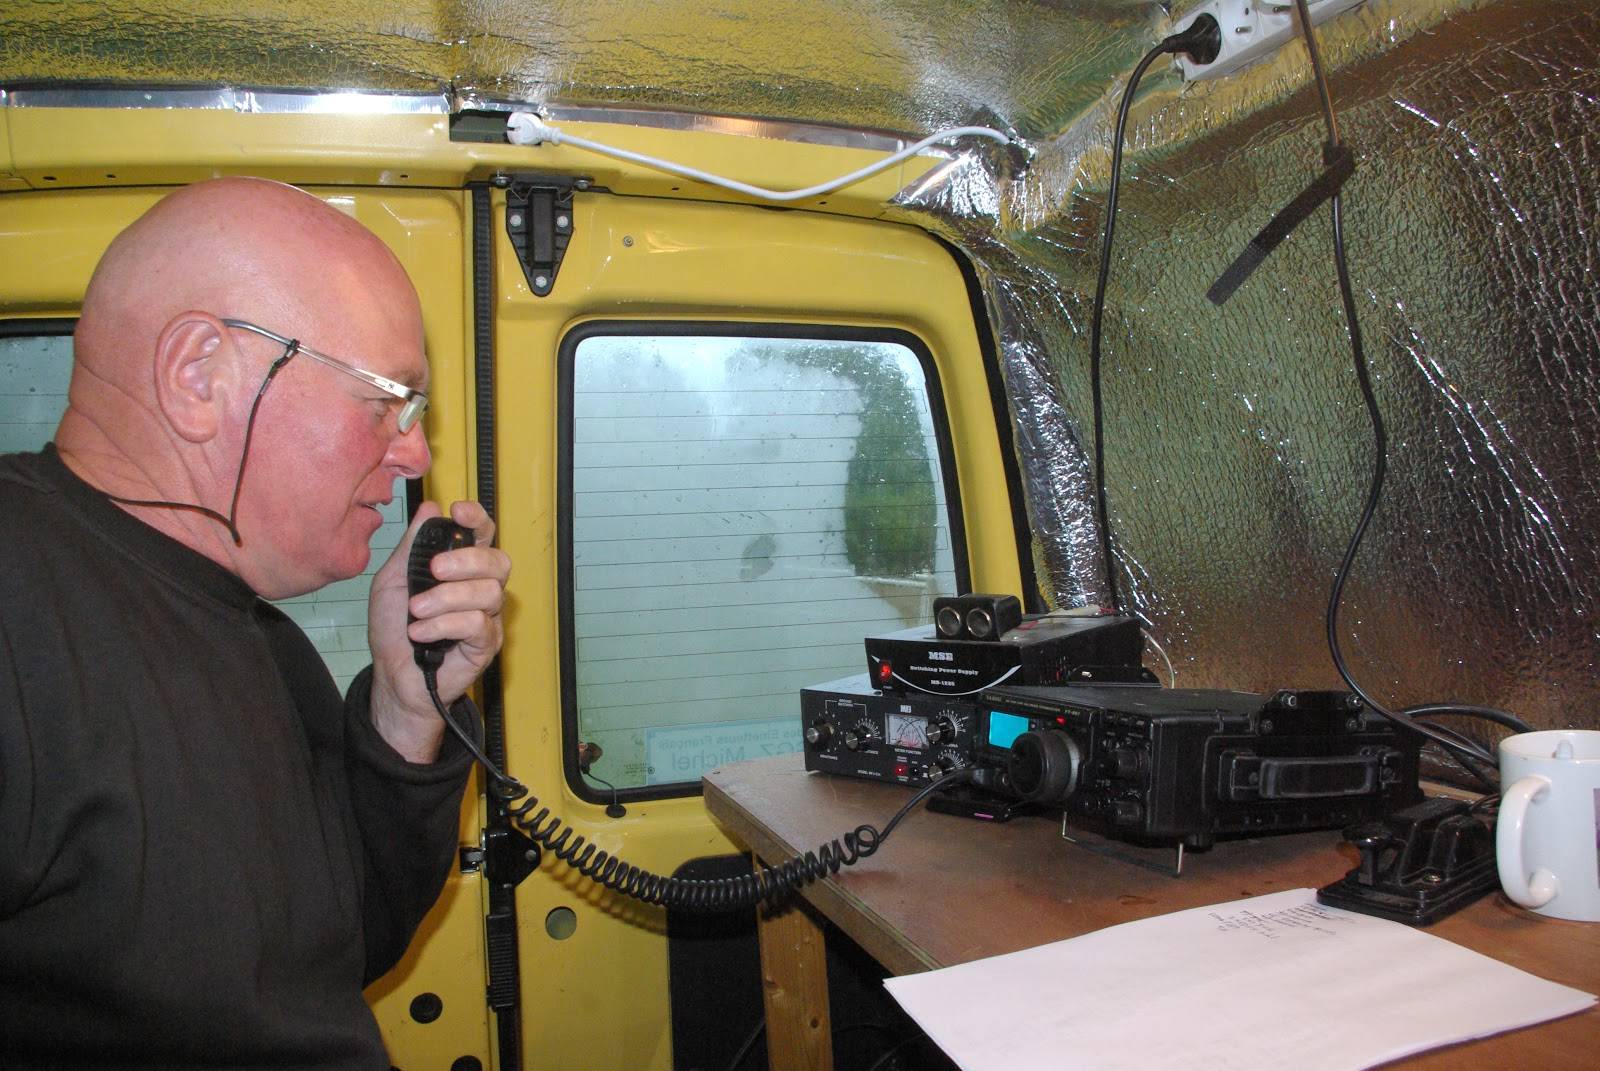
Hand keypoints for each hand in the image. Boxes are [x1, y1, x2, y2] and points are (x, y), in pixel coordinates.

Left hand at [367, 500, 511, 761]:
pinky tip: (420, 633)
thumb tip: (429, 508)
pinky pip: (478, 624)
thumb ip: (411, 546)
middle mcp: (480, 588)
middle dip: (465, 561)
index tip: (458, 512)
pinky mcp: (486, 644)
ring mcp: (488, 617)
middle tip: (433, 570)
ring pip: (487, 593)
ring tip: (415, 612)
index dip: (477, 519)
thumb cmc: (394, 629)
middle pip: (497, 561)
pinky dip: (443, 625)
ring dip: (445, 599)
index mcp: (461, 568)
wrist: (392, 676)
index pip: (482, 535)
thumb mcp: (392, 580)